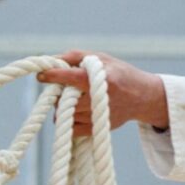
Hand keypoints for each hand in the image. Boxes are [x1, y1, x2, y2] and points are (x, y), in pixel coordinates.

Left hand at [37, 51, 168, 133]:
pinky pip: (71, 128)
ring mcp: (98, 116)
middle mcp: (99, 98)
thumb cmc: (119, 73)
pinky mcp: (98, 128)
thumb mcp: (102, 58)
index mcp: (101, 78)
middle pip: (64, 99)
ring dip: (62, 107)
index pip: (72, 78)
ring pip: (65, 114)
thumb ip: (75, 56)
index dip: (54, 76)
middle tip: (63, 88)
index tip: (41, 75)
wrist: (143, 97)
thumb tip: (51, 60)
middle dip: (58, 93)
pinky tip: (77, 111)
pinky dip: (69, 120)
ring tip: (74, 98)